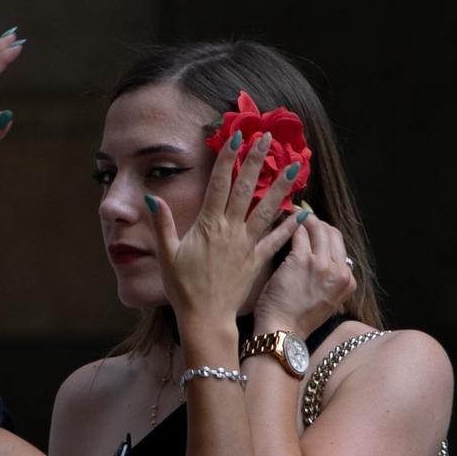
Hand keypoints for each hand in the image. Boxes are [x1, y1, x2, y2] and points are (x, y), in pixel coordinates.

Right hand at [147, 132, 302, 327]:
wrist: (206, 318)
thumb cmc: (183, 288)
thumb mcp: (167, 254)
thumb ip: (162, 224)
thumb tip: (152, 197)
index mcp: (208, 225)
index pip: (218, 184)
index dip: (227, 159)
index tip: (235, 137)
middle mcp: (231, 230)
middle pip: (245, 189)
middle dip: (256, 161)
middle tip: (267, 138)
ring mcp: (247, 245)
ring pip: (267, 210)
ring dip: (281, 187)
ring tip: (295, 166)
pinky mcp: (258, 261)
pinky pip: (277, 240)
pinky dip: (291, 226)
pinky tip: (304, 212)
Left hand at [253, 206, 355, 337]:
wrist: (283, 333)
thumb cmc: (297, 320)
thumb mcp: (325, 301)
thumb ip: (328, 279)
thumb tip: (320, 255)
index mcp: (348, 282)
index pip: (340, 247)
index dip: (325, 235)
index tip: (313, 229)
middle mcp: (340, 272)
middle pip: (333, 233)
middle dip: (317, 222)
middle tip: (301, 217)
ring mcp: (322, 265)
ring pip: (318, 228)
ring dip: (303, 219)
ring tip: (290, 215)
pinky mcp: (302, 260)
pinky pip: (299, 233)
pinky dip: (290, 225)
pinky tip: (281, 222)